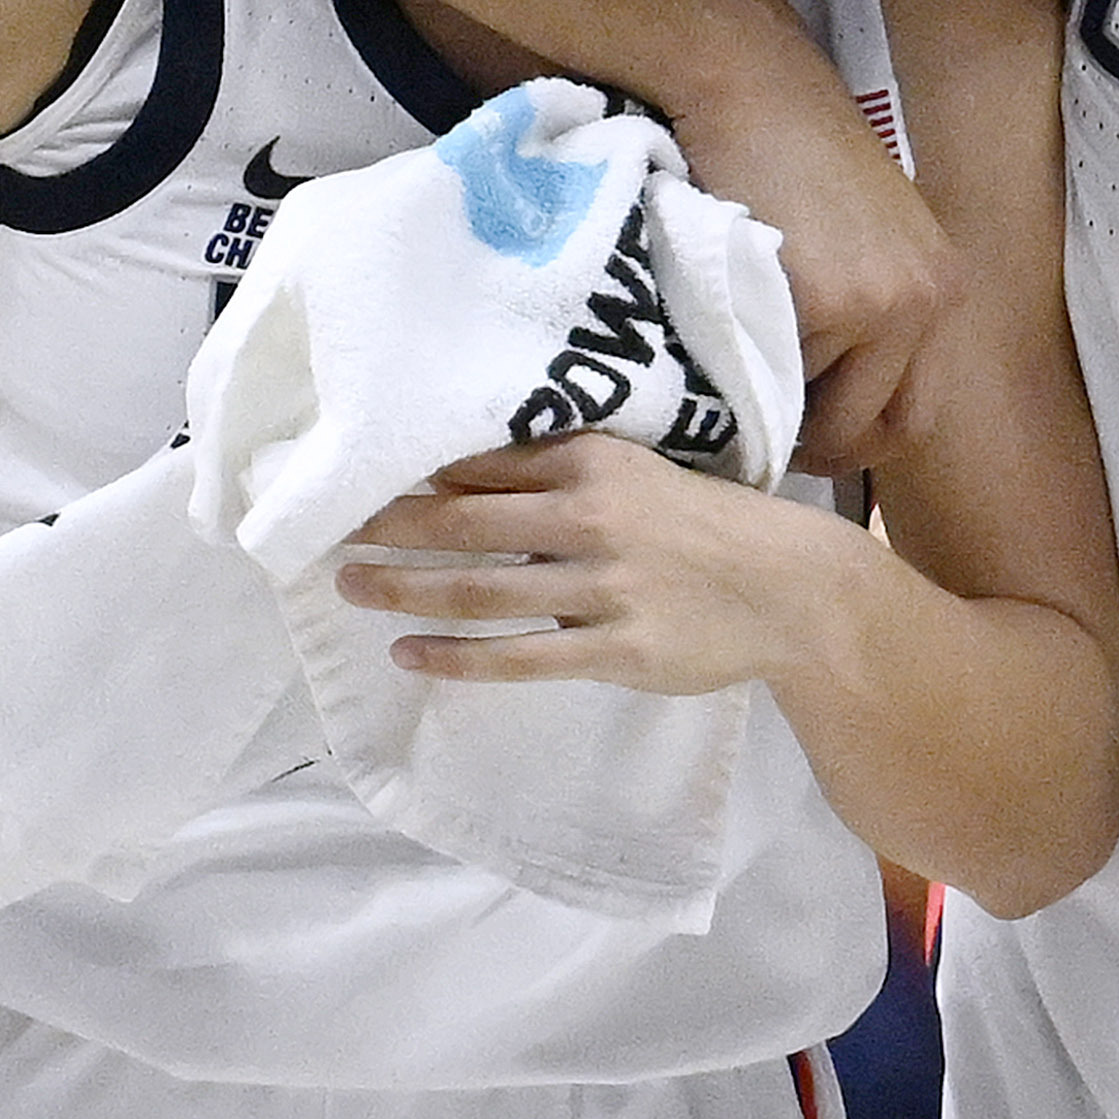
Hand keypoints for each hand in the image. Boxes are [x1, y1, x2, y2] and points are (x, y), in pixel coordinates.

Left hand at [337, 435, 842, 693]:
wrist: (792, 590)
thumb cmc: (707, 528)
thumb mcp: (639, 476)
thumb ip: (563, 475)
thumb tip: (465, 478)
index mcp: (593, 462)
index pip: (483, 461)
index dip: (413, 471)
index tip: (355, 474)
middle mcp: (589, 517)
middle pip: (462, 520)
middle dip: (387, 526)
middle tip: (327, 530)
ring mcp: (602, 587)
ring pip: (477, 589)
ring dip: (403, 587)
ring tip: (350, 586)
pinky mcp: (614, 650)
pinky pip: (517, 657)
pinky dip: (455, 656)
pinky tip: (410, 652)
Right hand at [667, 85, 951, 474]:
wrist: (752, 84)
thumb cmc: (792, 152)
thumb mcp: (864, 238)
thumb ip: (868, 316)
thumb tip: (829, 405)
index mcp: (942, 291)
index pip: (914, 417)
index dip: (855, 441)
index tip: (805, 437)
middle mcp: (925, 303)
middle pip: (876, 433)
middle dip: (819, 449)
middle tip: (765, 433)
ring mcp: (878, 305)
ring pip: (817, 410)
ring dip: (774, 397)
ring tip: (737, 353)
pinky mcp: (823, 300)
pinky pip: (774, 373)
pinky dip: (742, 362)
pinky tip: (720, 319)